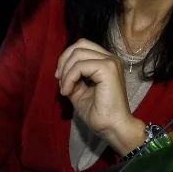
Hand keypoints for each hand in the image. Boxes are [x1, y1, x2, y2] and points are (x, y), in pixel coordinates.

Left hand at [56, 39, 145, 154]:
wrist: (112, 127)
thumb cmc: (99, 113)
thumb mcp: (80, 92)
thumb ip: (73, 78)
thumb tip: (61, 71)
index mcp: (106, 61)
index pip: (83, 46)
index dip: (66, 59)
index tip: (60, 78)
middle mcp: (110, 58)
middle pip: (80, 44)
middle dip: (64, 61)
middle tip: (60, 81)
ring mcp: (111, 62)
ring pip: (78, 53)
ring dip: (66, 72)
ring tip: (66, 90)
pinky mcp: (108, 69)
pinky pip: (80, 66)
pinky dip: (70, 78)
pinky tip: (68, 92)